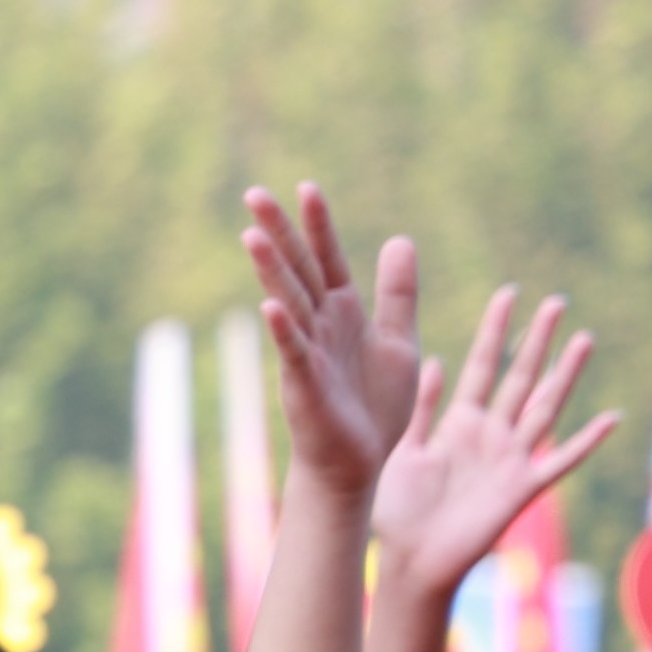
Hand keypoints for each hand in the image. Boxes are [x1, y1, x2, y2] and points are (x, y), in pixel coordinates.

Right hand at [243, 186, 421, 489]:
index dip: (319, 225)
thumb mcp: (399, 340)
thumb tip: (400, 238)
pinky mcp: (305, 385)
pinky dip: (283, 330)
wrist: (359, 463)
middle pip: (298, 269)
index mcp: (344, 313)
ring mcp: (308, 353)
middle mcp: (321, 326)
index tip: (306, 188)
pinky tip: (271, 307)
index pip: (328, 258)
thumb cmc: (374, 407)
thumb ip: (398, 292)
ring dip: (270, 270)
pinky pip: (293, 352)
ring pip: (288, 302)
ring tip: (251, 234)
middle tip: (254, 194)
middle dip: (279, 233)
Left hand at [369, 281, 618, 593]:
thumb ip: (419, 409)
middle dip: (538, 340)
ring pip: (545, 408)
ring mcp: (510, 459)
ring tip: (585, 340)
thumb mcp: (402, 450)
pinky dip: (585, 442)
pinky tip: (610, 419)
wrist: (409, 561)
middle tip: (557, 301)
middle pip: (521, 377)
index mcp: (459, 423)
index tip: (509, 294)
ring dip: (565, 375)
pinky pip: (559, 462)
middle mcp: (491, 435)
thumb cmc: (398, 512)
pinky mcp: (521, 489)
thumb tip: (432, 360)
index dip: (497, 331)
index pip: (484, 365)